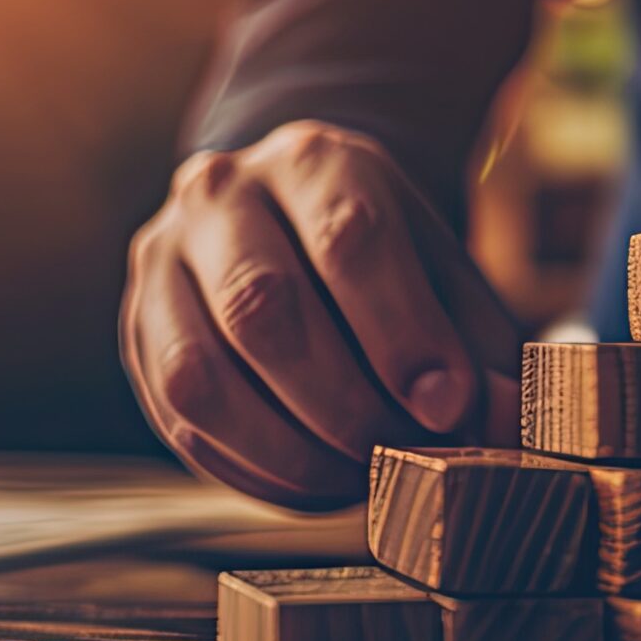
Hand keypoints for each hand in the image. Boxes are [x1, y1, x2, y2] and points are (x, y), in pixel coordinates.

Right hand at [120, 121, 521, 510]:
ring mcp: (162, 261)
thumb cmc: (390, 265)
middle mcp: (220, 194)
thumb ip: (479, 349)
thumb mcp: (448, 281)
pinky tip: (311, 480)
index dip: (401, 335)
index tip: (447, 407)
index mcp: (314, 160)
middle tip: (403, 453)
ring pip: (200, 376)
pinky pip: (179, 421)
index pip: (348, 239)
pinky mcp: (138, 333)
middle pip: (263, 307)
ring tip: (357, 477)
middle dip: (344, 405)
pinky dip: (252, 468)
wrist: (294, 221)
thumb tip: (502, 421)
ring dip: (289, 450)